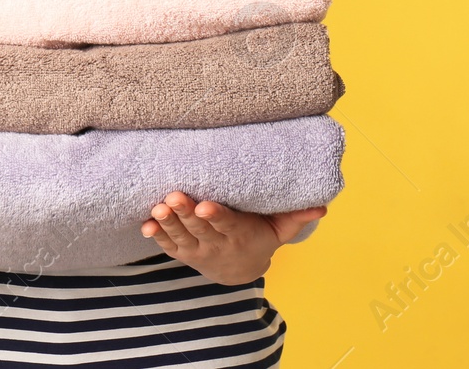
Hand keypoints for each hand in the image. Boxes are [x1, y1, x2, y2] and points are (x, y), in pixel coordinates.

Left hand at [140, 191, 325, 285]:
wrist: (240, 270)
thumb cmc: (259, 238)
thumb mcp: (280, 231)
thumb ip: (297, 217)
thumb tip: (322, 206)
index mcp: (238, 235)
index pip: (226, 224)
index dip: (215, 215)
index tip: (205, 205)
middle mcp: (215, 244)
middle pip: (199, 228)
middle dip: (186, 213)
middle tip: (174, 197)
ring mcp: (196, 249)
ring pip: (180, 236)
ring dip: (167, 223)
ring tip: (158, 208)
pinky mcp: (181, 251)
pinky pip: (167, 245)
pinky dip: (156, 236)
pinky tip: (146, 224)